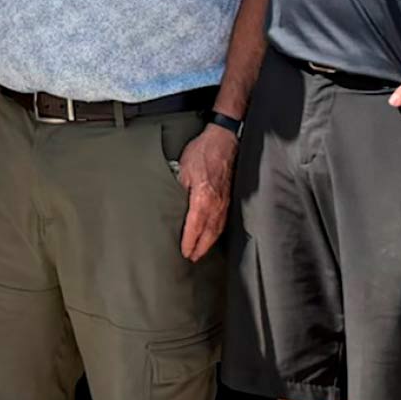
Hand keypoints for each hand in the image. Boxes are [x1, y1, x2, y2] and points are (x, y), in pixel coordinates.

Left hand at [177, 124, 237, 261]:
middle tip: (192, 258)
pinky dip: (217, 232)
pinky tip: (213, 233)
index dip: (189, 242)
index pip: (194, 228)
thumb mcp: (183, 170)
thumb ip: (178, 189)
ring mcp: (224, 203)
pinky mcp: (228, 198)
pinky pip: (223, 221)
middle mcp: (216, 205)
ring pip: (217, 229)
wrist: (223, 141)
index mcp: (203, 200)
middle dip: (200, 248)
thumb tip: (172, 203)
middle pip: (208, 234)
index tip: (184, 252)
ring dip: (209, 242)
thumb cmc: (202, 153)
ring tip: (201, 251)